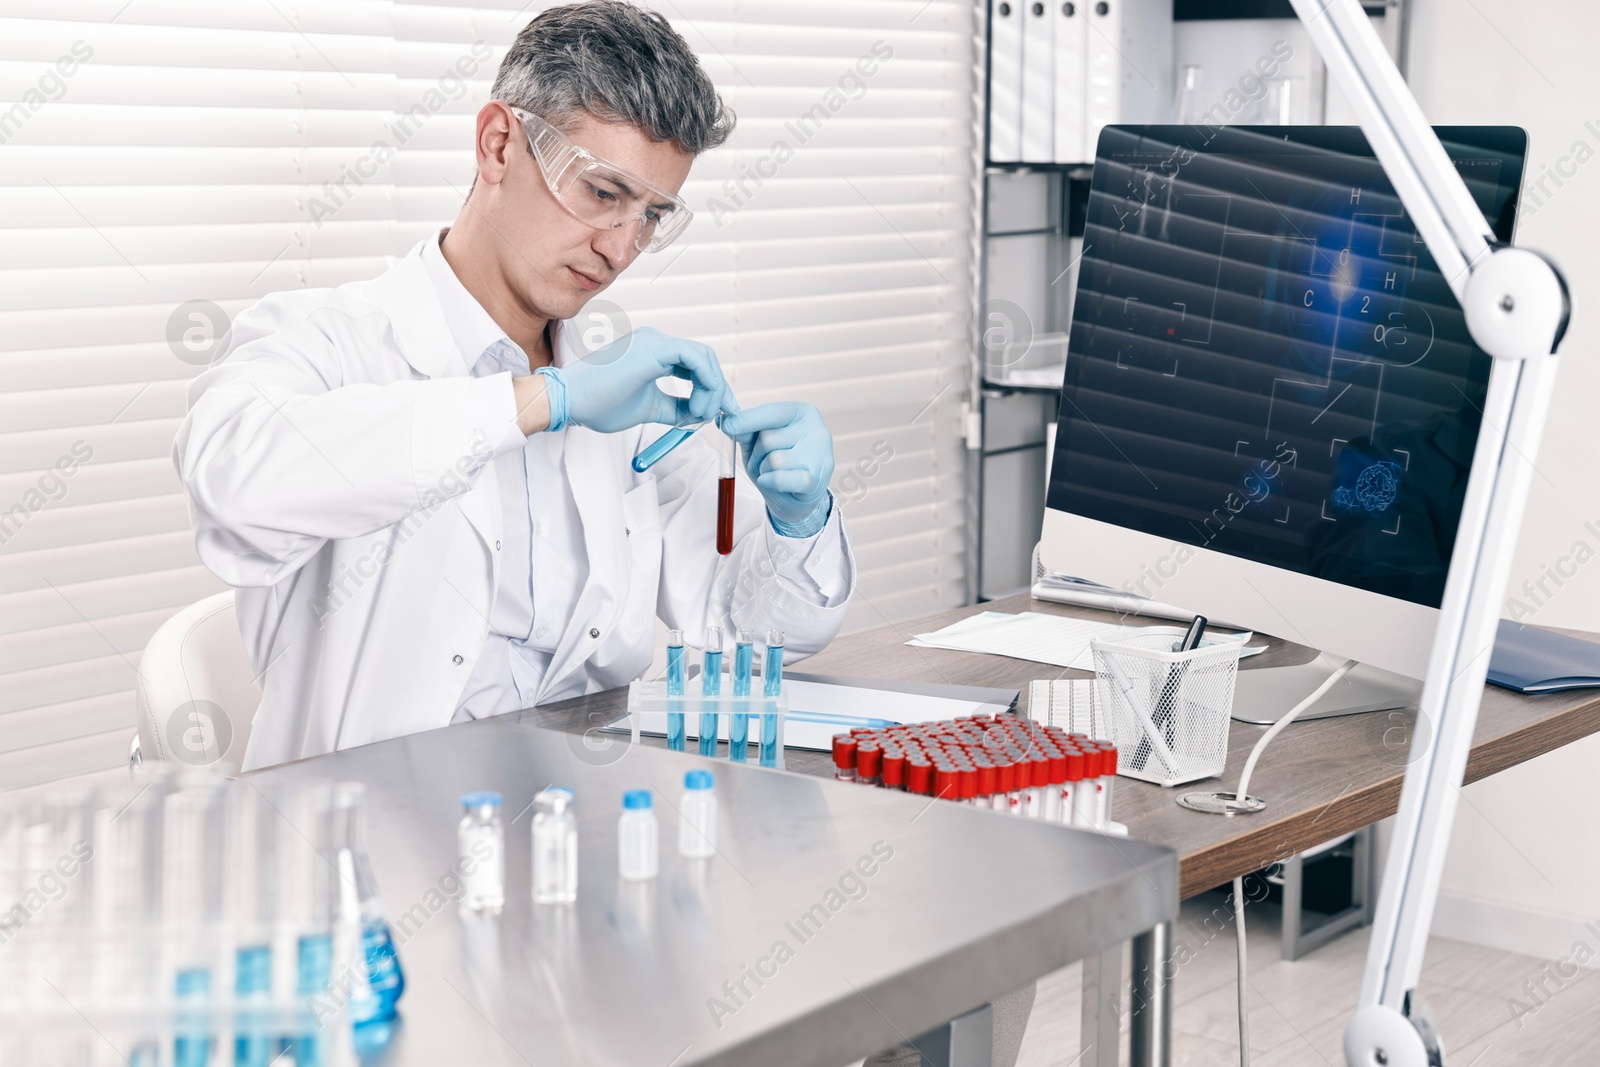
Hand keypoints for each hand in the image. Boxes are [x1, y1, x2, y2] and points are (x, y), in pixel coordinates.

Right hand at [553, 327, 736, 433]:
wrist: (570, 400)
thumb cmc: (599, 403)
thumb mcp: (648, 408)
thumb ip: (673, 408)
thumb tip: (697, 415)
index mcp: (654, 353)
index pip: (696, 365)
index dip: (713, 389)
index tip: (722, 413)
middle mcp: (657, 342)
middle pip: (705, 360)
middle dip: (720, 390)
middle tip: (724, 416)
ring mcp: (655, 342)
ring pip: (704, 358)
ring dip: (713, 390)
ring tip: (701, 415)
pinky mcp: (654, 349)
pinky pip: (696, 359)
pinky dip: (706, 382)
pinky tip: (698, 405)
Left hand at [720, 402, 834, 536]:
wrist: (795, 499)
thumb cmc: (777, 465)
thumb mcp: (758, 442)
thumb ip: (746, 430)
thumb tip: (727, 422)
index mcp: (802, 413)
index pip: (772, 412)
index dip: (748, 419)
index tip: (727, 425)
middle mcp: (816, 430)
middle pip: (768, 438)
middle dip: (757, 454)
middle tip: (763, 462)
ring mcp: (820, 456)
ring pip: (773, 460)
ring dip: (763, 470)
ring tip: (772, 473)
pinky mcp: (816, 480)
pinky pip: (780, 478)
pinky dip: (770, 482)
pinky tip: (771, 482)